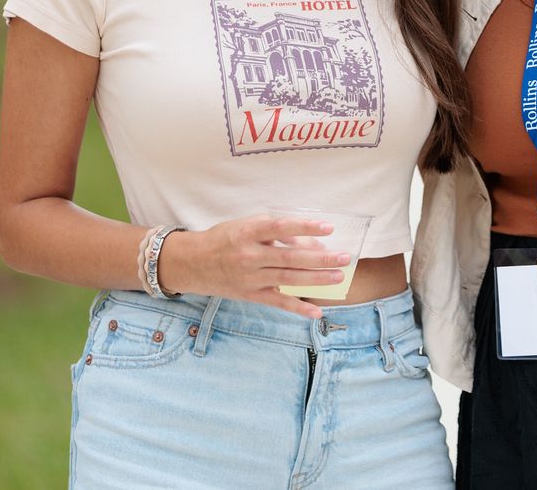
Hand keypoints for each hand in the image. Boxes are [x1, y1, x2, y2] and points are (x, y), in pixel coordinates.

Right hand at [158, 214, 349, 319]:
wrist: (191, 263)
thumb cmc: (224, 239)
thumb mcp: (245, 225)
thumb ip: (275, 231)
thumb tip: (307, 242)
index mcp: (248, 233)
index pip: (280, 228)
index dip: (305, 228)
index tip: (328, 227)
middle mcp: (249, 256)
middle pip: (290, 258)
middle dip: (320, 259)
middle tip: (344, 257)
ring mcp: (250, 278)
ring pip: (288, 279)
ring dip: (316, 279)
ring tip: (338, 277)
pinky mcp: (250, 294)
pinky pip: (278, 303)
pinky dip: (298, 308)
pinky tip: (317, 311)